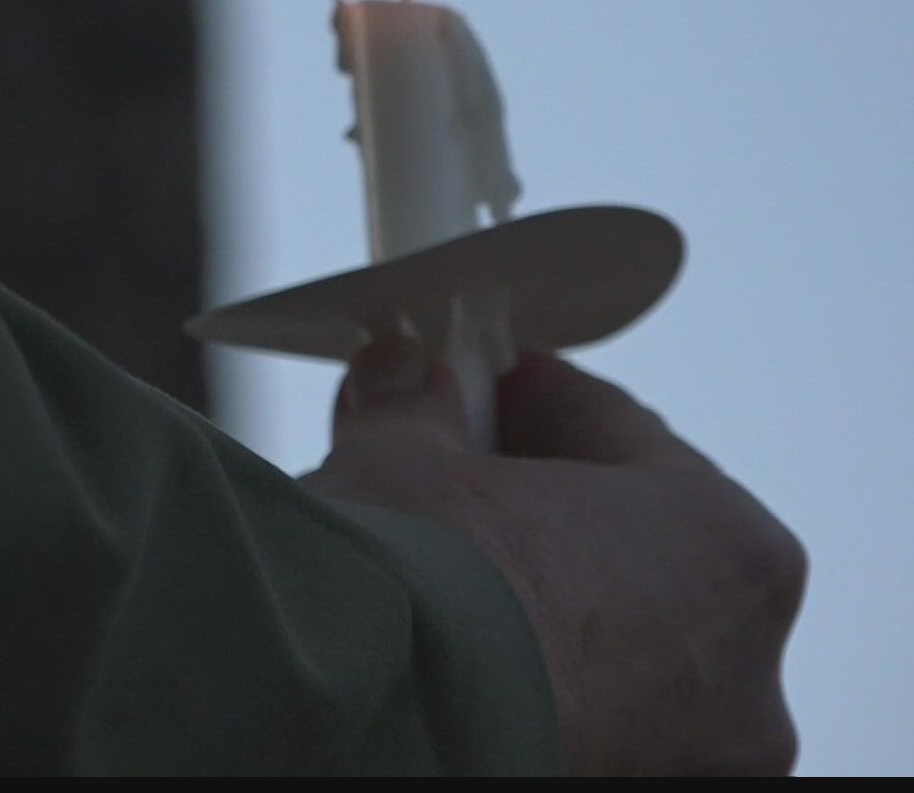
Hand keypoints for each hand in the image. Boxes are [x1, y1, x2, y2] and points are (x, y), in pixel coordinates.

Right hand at [299, 336, 806, 775]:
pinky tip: (455, 659)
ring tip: (442, 578)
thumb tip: (403, 379)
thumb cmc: (430, 592)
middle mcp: (741, 667)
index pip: (625, 435)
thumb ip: (414, 407)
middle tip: (454, 478)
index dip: (538, 401)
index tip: (484, 387)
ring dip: (543, 606)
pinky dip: (533, 686)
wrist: (389, 729)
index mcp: (730, 547)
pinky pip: (584, 719)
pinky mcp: (615, 791)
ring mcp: (689, 757)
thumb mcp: (406, 458)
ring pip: (613, 651)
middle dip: (544, 510)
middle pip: (630, 550)